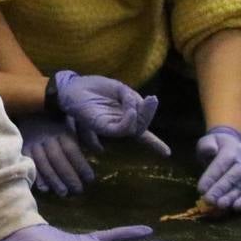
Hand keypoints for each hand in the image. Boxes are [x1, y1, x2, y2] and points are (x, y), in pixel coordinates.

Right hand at [18, 114, 93, 196]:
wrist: (28, 109)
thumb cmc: (55, 118)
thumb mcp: (74, 121)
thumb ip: (87, 135)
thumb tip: (100, 150)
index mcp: (61, 130)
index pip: (71, 149)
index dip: (80, 165)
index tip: (90, 179)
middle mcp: (46, 137)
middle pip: (57, 158)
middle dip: (68, 175)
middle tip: (78, 190)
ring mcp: (33, 143)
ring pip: (43, 163)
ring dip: (53, 180)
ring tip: (63, 193)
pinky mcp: (22, 148)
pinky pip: (29, 164)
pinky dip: (36, 177)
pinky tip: (44, 189)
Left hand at [51, 71, 171, 155]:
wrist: (73, 86)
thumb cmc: (94, 87)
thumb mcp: (119, 88)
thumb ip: (132, 98)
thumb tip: (139, 106)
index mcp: (125, 116)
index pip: (142, 130)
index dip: (155, 143)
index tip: (168, 154)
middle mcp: (119, 124)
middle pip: (141, 128)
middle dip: (150, 115)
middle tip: (152, 100)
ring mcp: (111, 127)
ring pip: (133, 130)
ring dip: (141, 117)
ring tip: (138, 101)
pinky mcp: (101, 127)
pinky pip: (120, 130)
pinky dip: (129, 122)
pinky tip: (131, 111)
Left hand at [195, 126, 240, 210]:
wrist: (235, 144)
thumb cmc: (217, 145)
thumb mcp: (208, 140)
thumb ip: (207, 146)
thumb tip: (211, 150)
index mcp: (232, 150)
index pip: (221, 165)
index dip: (211, 177)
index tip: (201, 189)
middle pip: (233, 177)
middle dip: (221, 190)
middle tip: (209, 200)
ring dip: (231, 197)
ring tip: (220, 206)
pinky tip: (235, 208)